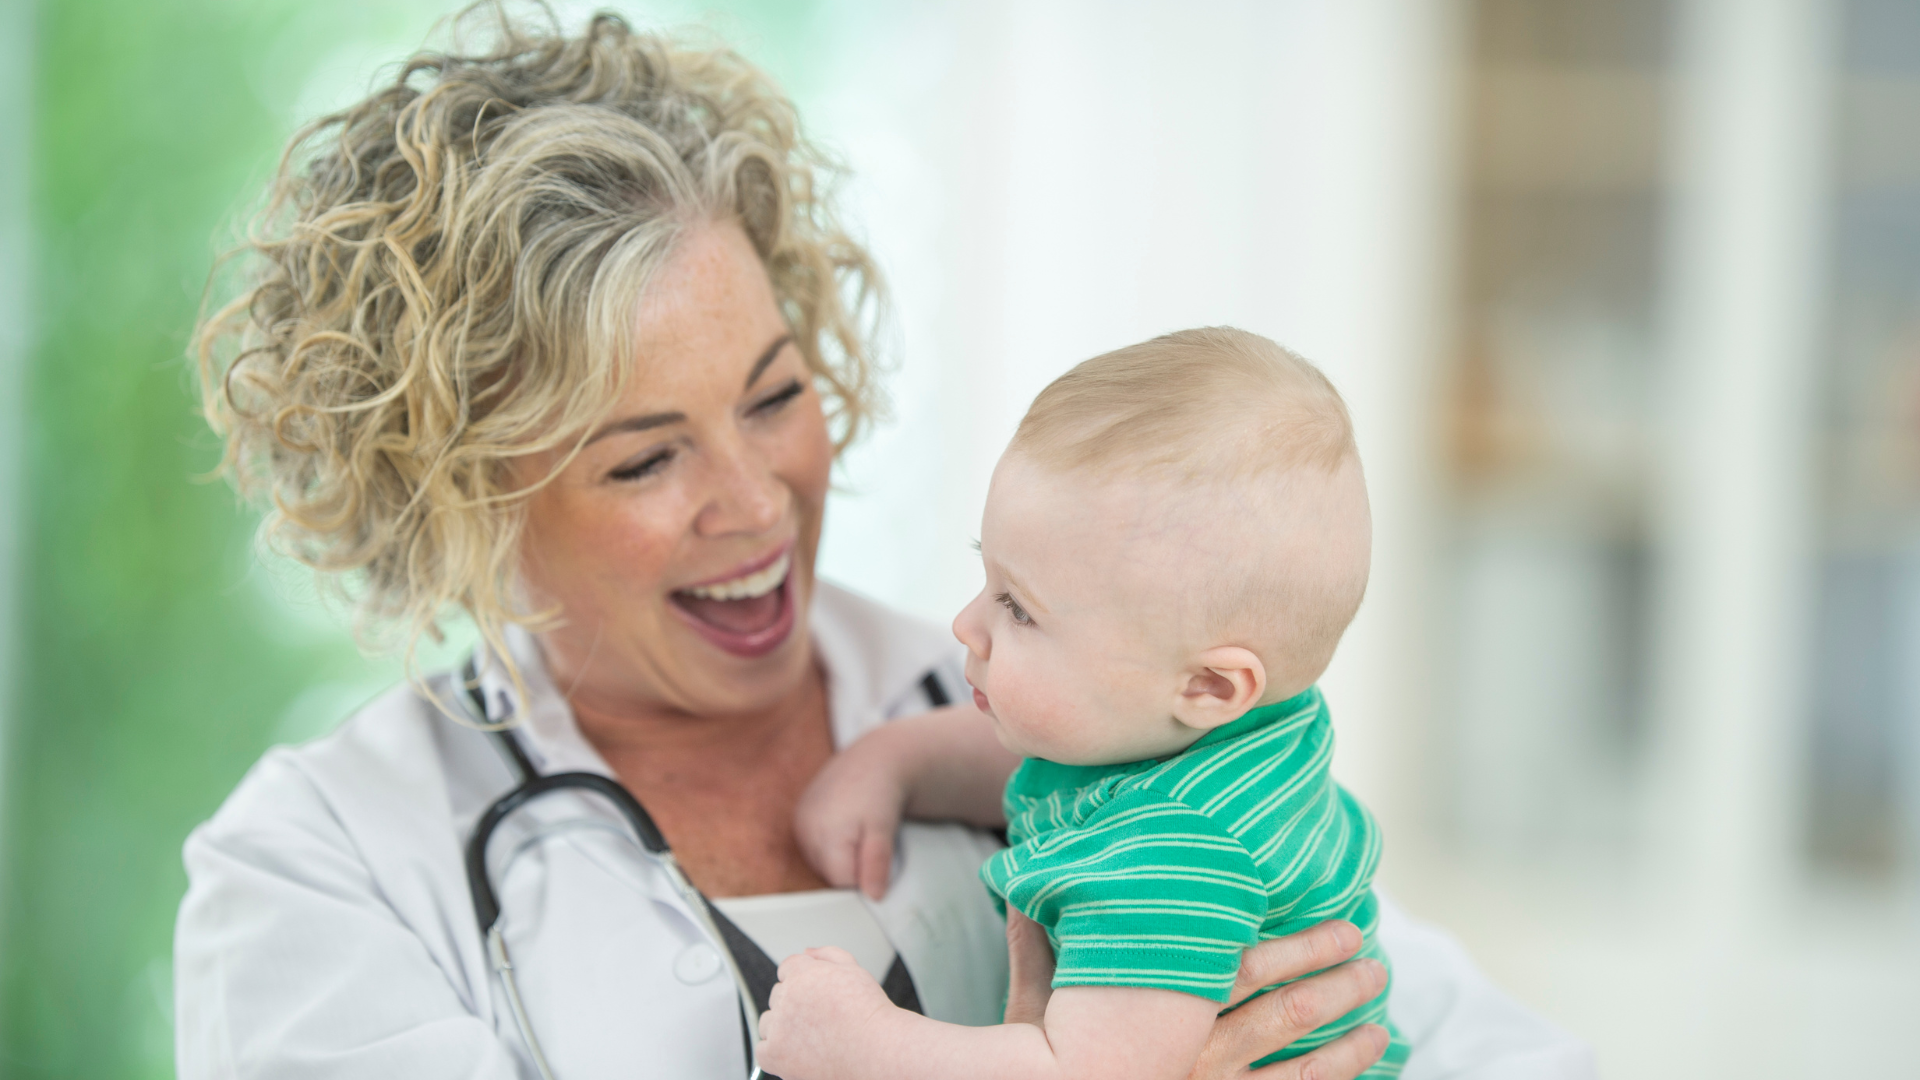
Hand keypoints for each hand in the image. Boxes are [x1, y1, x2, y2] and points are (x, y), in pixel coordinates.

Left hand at [759, 947, 899, 1079]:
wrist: (876, 1050)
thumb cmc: (869, 1013)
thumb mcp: (854, 970)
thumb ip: (827, 954)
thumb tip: (807, 952)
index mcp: (801, 973)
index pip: (786, 969)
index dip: (803, 982)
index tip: (815, 997)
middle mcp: (786, 997)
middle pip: (778, 996)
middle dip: (794, 1004)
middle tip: (820, 1018)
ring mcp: (778, 1027)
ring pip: (768, 1023)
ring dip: (783, 1028)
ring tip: (813, 1038)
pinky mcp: (774, 1054)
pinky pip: (762, 1050)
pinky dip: (775, 1053)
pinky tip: (799, 1053)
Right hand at [793, 732, 910, 898]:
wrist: (873, 759)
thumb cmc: (881, 793)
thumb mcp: (884, 828)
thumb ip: (876, 863)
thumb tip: (873, 896)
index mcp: (825, 834)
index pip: (842, 882)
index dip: (864, 876)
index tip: (877, 857)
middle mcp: (805, 829)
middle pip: (829, 874)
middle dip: (851, 865)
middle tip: (869, 839)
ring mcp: (798, 822)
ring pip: (820, 862)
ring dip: (839, 855)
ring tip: (857, 830)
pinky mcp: (797, 817)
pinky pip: (812, 847)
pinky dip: (829, 844)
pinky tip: (844, 826)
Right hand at [1003, 915, 1388, 1077]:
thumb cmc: (1047, 1061)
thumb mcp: (1035, 1006)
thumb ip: (1038, 945)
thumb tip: (1027, 882)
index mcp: (1169, 1014)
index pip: (1249, 970)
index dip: (1304, 948)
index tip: (1348, 927)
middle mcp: (1200, 1058)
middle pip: (1287, 1016)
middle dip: (1338, 988)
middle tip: (1375, 964)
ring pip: (1299, 1073)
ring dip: (1347, 1047)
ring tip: (1381, 1022)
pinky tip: (1356, 1077)